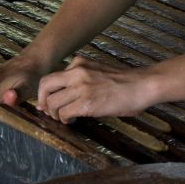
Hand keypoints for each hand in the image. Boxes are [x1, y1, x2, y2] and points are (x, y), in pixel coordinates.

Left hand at [36, 57, 155, 122]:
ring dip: (55, 114)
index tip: (47, 103)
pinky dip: (65, 119)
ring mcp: (81, 87)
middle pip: (45, 86)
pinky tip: (74, 120)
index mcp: (78, 63)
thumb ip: (78, 79)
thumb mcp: (96, 72)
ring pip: (53, 102)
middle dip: (44, 102)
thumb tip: (60, 95)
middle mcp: (76, 72)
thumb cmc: (122, 82)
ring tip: (65, 118)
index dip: (45, 93)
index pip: (51, 77)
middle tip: (50, 112)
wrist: (140, 85)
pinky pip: (64, 113)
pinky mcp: (86, 102)